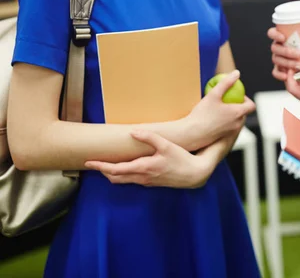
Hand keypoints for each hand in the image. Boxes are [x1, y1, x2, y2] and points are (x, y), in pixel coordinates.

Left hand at [85, 130, 219, 187]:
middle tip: (94, 163)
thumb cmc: (182, 159)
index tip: (90, 162)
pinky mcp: (152, 182)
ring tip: (106, 165)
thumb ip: (149, 137)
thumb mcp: (167, 145)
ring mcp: (147, 182)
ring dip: (112, 174)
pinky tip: (126, 167)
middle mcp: (142, 178)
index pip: (116, 169)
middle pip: (116, 178)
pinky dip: (123, 175)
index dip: (101, 166)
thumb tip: (133, 131)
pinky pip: (132, 180)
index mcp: (143, 168)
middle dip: (103, 171)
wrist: (195, 174)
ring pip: (123, 181)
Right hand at [186, 70, 254, 148]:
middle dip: (238, 106)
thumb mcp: (213, 94)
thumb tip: (237, 73)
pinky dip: (226, 121)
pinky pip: (229, 127)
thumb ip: (226, 82)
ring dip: (232, 114)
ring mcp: (231, 132)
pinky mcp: (224, 138)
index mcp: (238, 113)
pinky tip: (213, 117)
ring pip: (237, 120)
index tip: (237, 95)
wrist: (191, 134)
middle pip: (244, 113)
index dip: (247, 99)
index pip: (252, 106)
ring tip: (219, 108)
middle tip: (227, 100)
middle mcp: (237, 124)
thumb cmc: (202, 114)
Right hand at [268, 19, 299, 80]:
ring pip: (276, 60)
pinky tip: (286, 75)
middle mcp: (277, 47)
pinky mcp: (279, 68)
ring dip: (286, 63)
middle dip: (285, 51)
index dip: (274, 35)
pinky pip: (275, 72)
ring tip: (298, 65)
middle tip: (298, 53)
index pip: (272, 33)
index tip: (283, 37)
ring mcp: (277, 58)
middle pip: (274, 48)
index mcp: (281, 36)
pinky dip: (279, 74)